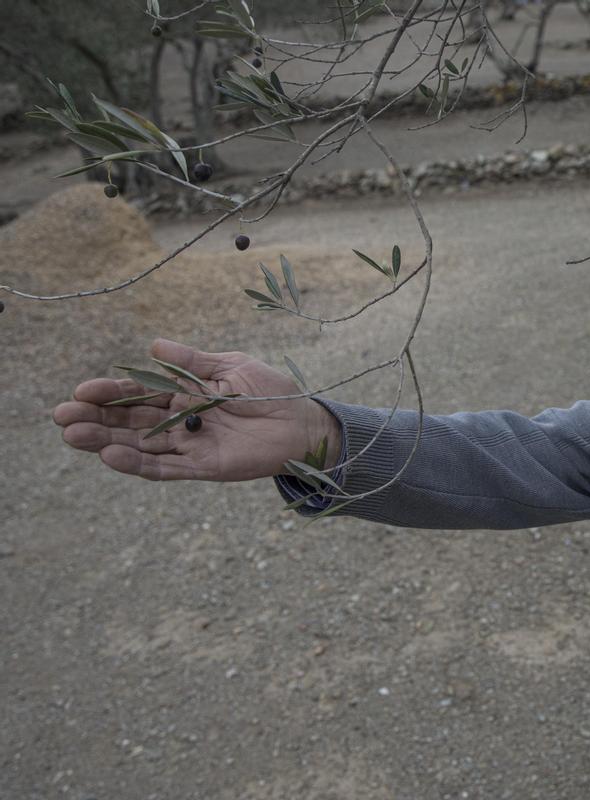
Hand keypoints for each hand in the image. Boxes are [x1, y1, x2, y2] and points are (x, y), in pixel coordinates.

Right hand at [52, 339, 341, 481]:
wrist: (304, 422)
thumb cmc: (271, 390)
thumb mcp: (231, 366)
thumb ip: (192, 361)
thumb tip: (152, 347)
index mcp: (184, 394)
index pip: (138, 393)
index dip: (110, 392)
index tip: (82, 390)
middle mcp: (180, 421)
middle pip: (130, 422)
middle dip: (95, 419)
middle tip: (60, 417)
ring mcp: (189, 446)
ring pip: (139, 446)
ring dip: (105, 442)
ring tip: (72, 436)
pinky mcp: (203, 467)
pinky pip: (164, 468)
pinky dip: (137, 464)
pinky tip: (110, 457)